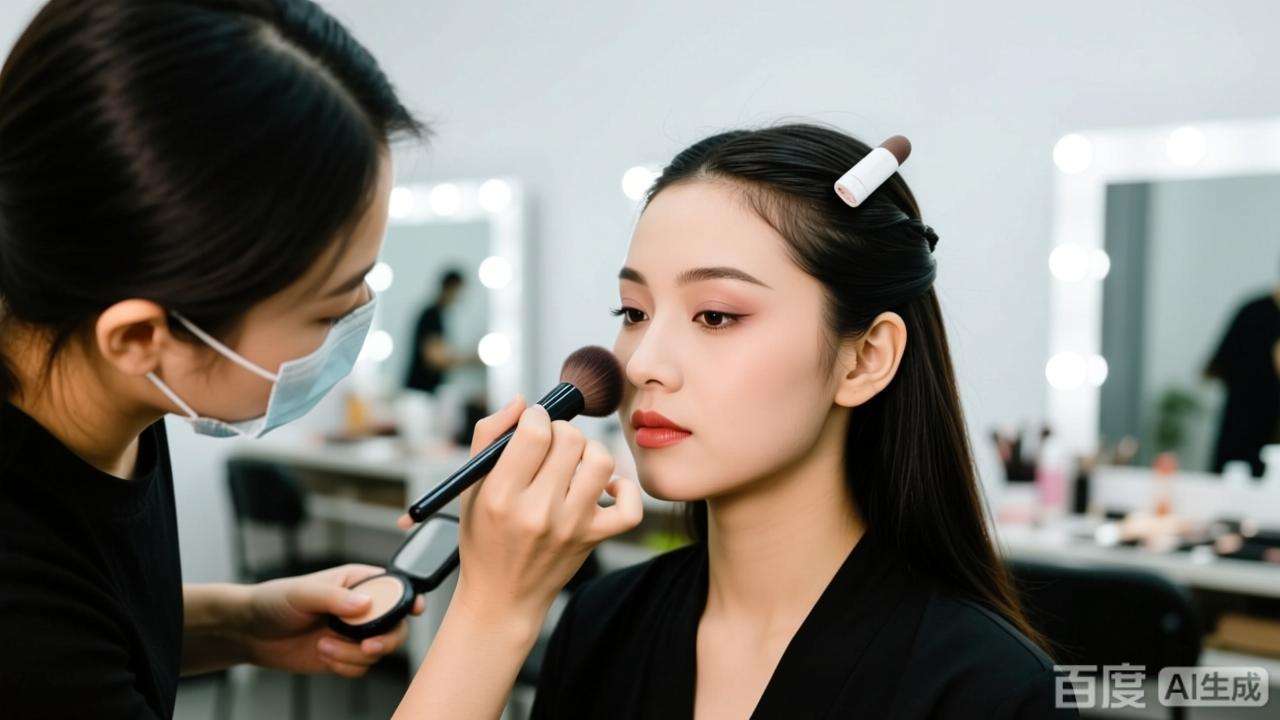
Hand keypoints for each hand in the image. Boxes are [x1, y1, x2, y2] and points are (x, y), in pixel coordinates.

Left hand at [240, 564, 425, 677]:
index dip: (409, 598)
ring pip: (379, 650)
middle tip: (366, 645)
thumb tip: (366, 604)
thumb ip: (335, 598)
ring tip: (324, 645)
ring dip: (353, 654)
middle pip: (396, 625)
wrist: (252, 633)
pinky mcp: (345, 656)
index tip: (415, 608)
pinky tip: (323, 655)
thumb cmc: (275, 601)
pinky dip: (345, 667)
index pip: (395, 588)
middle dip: (385, 639)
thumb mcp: (303, 593)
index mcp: (358, 582)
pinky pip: (361, 667)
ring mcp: (355, 634)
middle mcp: (362, 608)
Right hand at [399, 395, 642, 623]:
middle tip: (550, 444)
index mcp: (501, 495)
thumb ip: (489, 436)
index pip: (534, 432)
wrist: (502, 598)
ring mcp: (571, 527)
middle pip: (571, 440)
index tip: (532, 423)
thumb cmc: (484, 537)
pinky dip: (624, 488)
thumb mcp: (470, 488)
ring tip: (574, 461)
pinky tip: (603, 486)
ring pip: (601, 462)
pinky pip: (629, 506)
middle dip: (561, 430)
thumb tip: (521, 401)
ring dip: (589, 451)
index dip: (536, 416)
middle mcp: (538, 511)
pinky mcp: (594, 539)